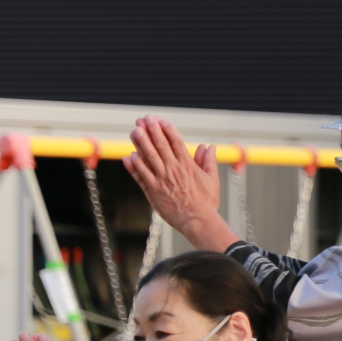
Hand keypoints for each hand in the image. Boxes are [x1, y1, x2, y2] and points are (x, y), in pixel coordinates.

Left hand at [122, 116, 236, 248]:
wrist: (198, 221)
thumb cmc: (207, 202)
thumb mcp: (212, 180)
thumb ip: (208, 161)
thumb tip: (208, 147)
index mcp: (187, 166)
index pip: (176, 143)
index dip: (168, 130)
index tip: (161, 121)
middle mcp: (173, 170)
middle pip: (160, 146)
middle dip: (152, 131)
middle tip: (144, 119)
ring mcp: (161, 180)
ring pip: (148, 158)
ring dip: (141, 143)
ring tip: (135, 131)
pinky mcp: (153, 191)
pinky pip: (141, 176)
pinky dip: (135, 166)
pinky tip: (129, 156)